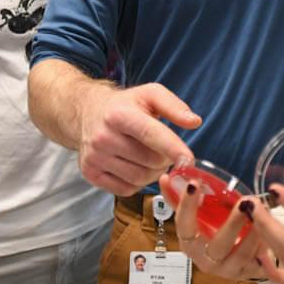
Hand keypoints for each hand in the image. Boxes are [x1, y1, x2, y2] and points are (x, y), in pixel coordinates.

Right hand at [79, 83, 200, 194]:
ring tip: (151, 157)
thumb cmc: (126, 104)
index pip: (151, 134)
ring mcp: (94, 157)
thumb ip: (174, 106)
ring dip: (154, 172)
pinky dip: (138, 182)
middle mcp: (103, 137)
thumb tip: (194, 122)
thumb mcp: (150, 94)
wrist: (88, 112)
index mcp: (119, 114)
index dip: (173, 148)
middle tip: (164, 149)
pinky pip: (126, 189)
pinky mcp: (90, 173)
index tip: (189, 161)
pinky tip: (136, 166)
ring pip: (140, 178)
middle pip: (150, 160)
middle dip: (166, 158)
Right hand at [159, 171, 266, 279]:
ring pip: (242, 254)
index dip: (187, 206)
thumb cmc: (211, 230)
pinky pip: (259, 262)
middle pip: (218, 245)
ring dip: (254, 233)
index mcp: (190, 244)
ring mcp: (228, 269)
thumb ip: (181, 198)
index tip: (194, 184)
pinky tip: (272, 228)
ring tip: (263, 211)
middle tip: (244, 202)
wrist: (233, 258)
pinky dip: (266, 245)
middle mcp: (206, 260)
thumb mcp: (197, 216)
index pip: (184, 227)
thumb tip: (165, 176)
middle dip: (232, 224)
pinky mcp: (248, 273)